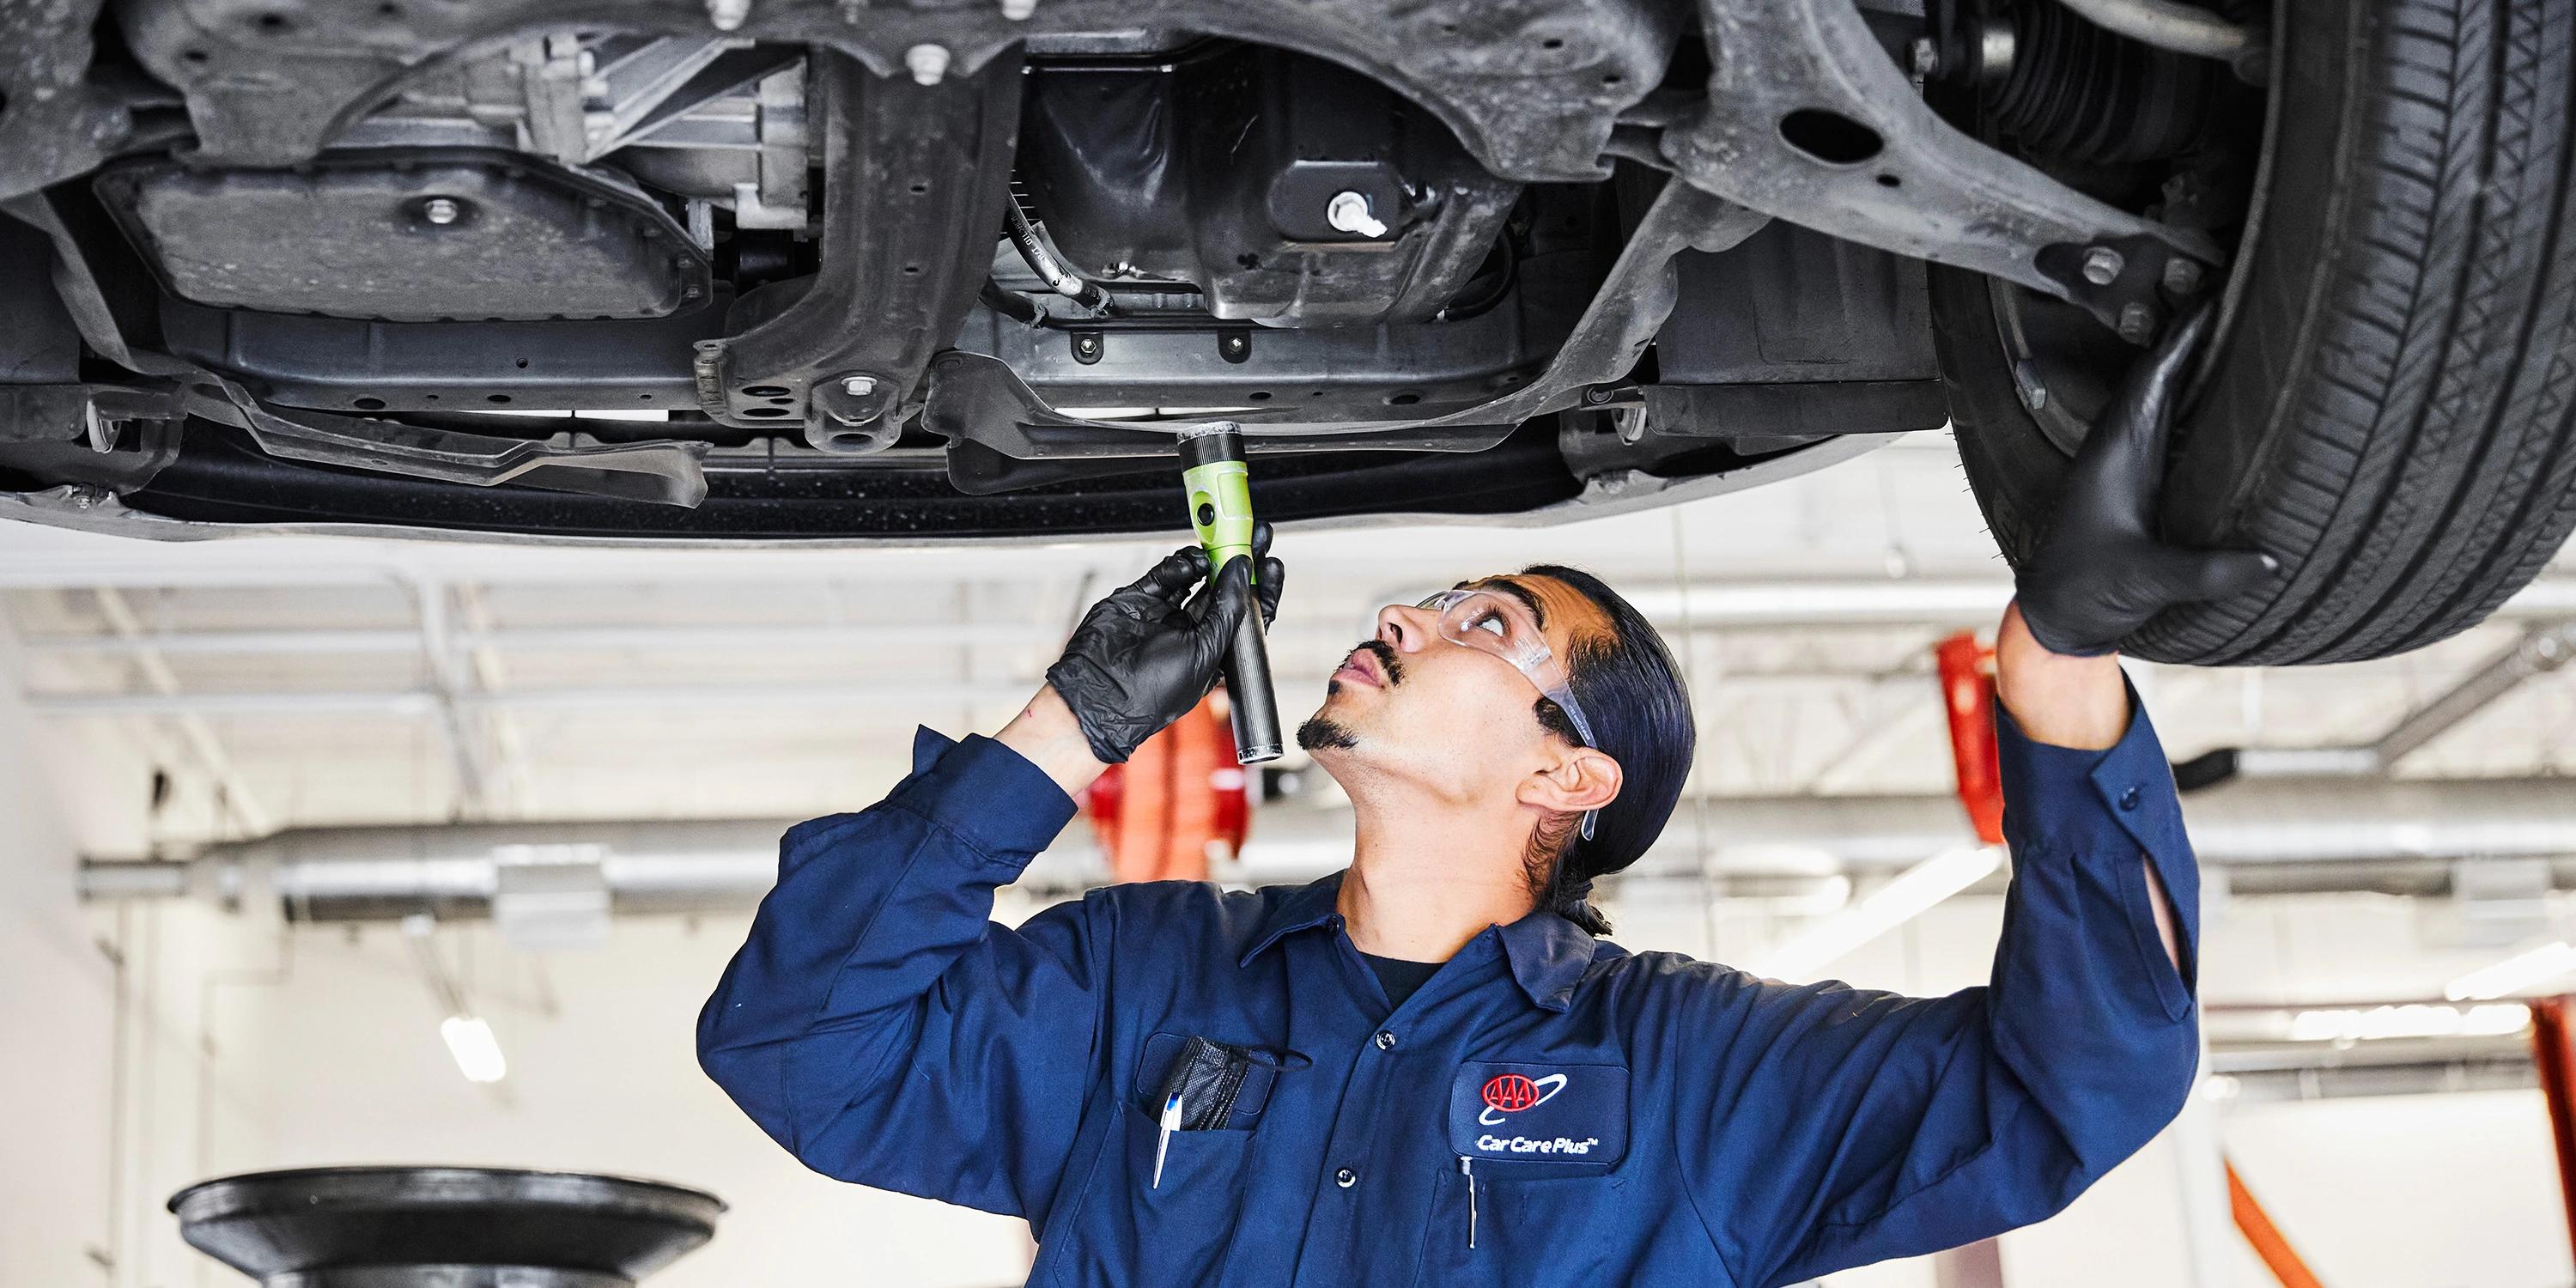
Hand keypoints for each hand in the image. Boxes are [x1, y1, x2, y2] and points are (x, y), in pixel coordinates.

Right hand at [1041, 526, 1285, 764]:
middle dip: (1239, 563)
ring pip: (1196, 577)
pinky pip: (1167, 575)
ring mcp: (1166, 615)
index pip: (1247, 615)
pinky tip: (1189, 562)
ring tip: (1216, 551)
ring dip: (1209, 561)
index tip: (1272, 564)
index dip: (1263, 589)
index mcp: (1214, 652)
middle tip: (1253, 536)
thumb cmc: (1152, 692)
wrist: (1098, 693)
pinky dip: (1179, 564)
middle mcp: (1193, 633)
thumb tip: (1243, 571)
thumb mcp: (1205, 651)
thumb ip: (1227, 609)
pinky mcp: (1141, 601)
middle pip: (1225, 590)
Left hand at [2013, 305, 2278, 655]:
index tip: (2219, 297)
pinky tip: (2229, 385)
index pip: (2153, 375)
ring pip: (2168, 390)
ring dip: (2201, 357)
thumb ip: (2204, 572)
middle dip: (2200, 330)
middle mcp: (2120, 443)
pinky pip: (2173, 417)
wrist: (2059, 614)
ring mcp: (2130, 455)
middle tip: (2245, 291)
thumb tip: (2268, 561)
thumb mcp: (2147, 581)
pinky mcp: (2141, 472)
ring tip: (2244, 323)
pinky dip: (2199, 393)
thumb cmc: (2086, 592)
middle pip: (2164, 369)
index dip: (2185, 335)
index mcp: (2115, 450)